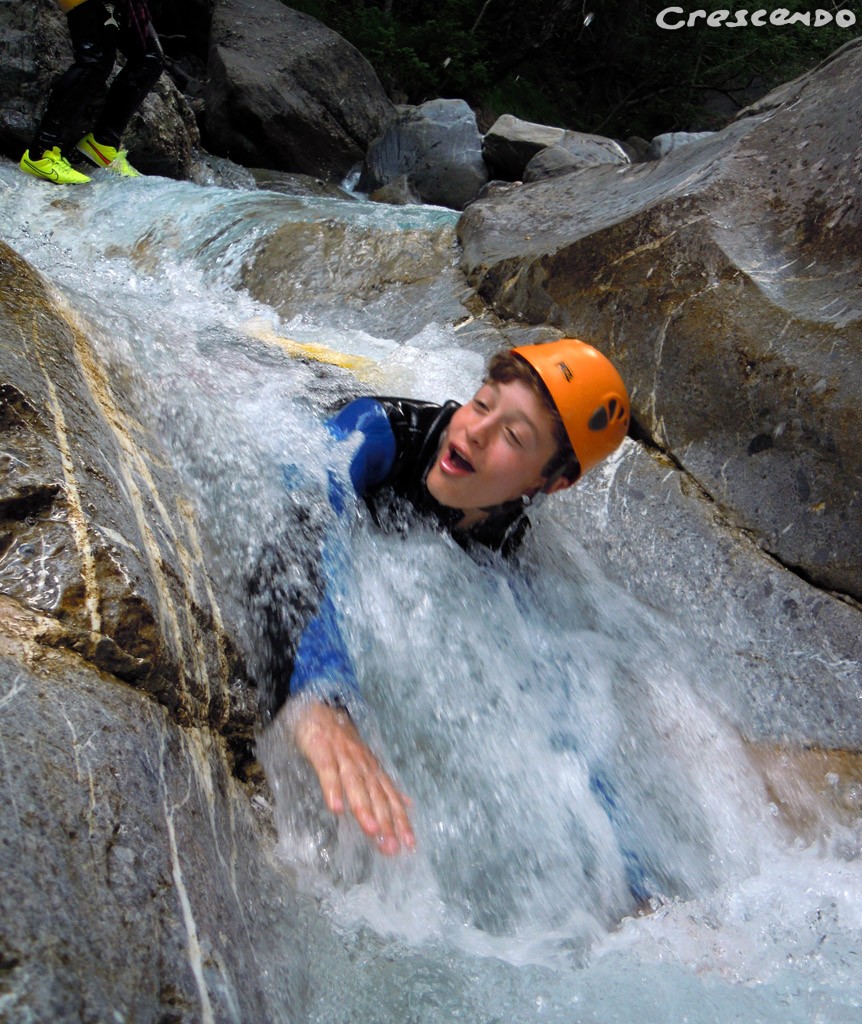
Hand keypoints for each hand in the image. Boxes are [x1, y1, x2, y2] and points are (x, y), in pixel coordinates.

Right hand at [285, 699, 415, 855]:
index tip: (410, 845)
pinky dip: (332, 789)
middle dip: (386, 821)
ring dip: (364, 808)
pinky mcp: (322, 751)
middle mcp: (363, 764)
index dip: (401, 821)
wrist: (319, 707)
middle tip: (392, 847)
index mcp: (373, 769)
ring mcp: (343, 756)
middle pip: (376, 795)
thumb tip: (407, 804)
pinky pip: (328, 771)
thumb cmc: (341, 741)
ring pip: (356, 784)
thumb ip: (384, 785)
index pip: (391, 798)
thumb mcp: (365, 762)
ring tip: (371, 831)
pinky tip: (336, 808)